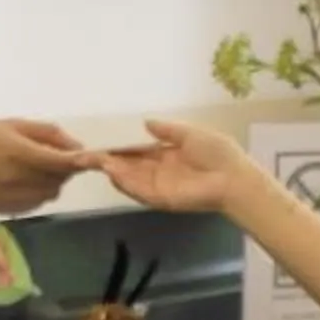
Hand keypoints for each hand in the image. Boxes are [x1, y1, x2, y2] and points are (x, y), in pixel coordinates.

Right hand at [0, 120, 90, 216]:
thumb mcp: (12, 125)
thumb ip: (46, 134)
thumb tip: (76, 146)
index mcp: (17, 153)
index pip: (60, 162)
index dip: (83, 161)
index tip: (99, 158)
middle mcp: (16, 180)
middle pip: (60, 179)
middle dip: (66, 167)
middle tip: (57, 154)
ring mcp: (12, 199)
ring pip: (52, 193)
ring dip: (54, 180)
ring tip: (35, 166)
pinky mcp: (9, 210)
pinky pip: (38, 202)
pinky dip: (40, 191)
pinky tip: (24, 180)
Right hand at [97, 119, 256, 216]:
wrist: (234, 178)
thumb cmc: (217, 153)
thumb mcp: (190, 134)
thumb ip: (167, 130)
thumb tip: (146, 121)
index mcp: (166, 154)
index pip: (137, 150)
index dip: (120, 146)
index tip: (102, 140)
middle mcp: (158, 170)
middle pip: (128, 165)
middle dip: (108, 159)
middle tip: (86, 153)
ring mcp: (158, 185)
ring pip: (129, 178)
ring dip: (112, 170)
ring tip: (94, 160)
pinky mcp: (160, 198)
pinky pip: (138, 190)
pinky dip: (124, 182)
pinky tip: (111, 171)